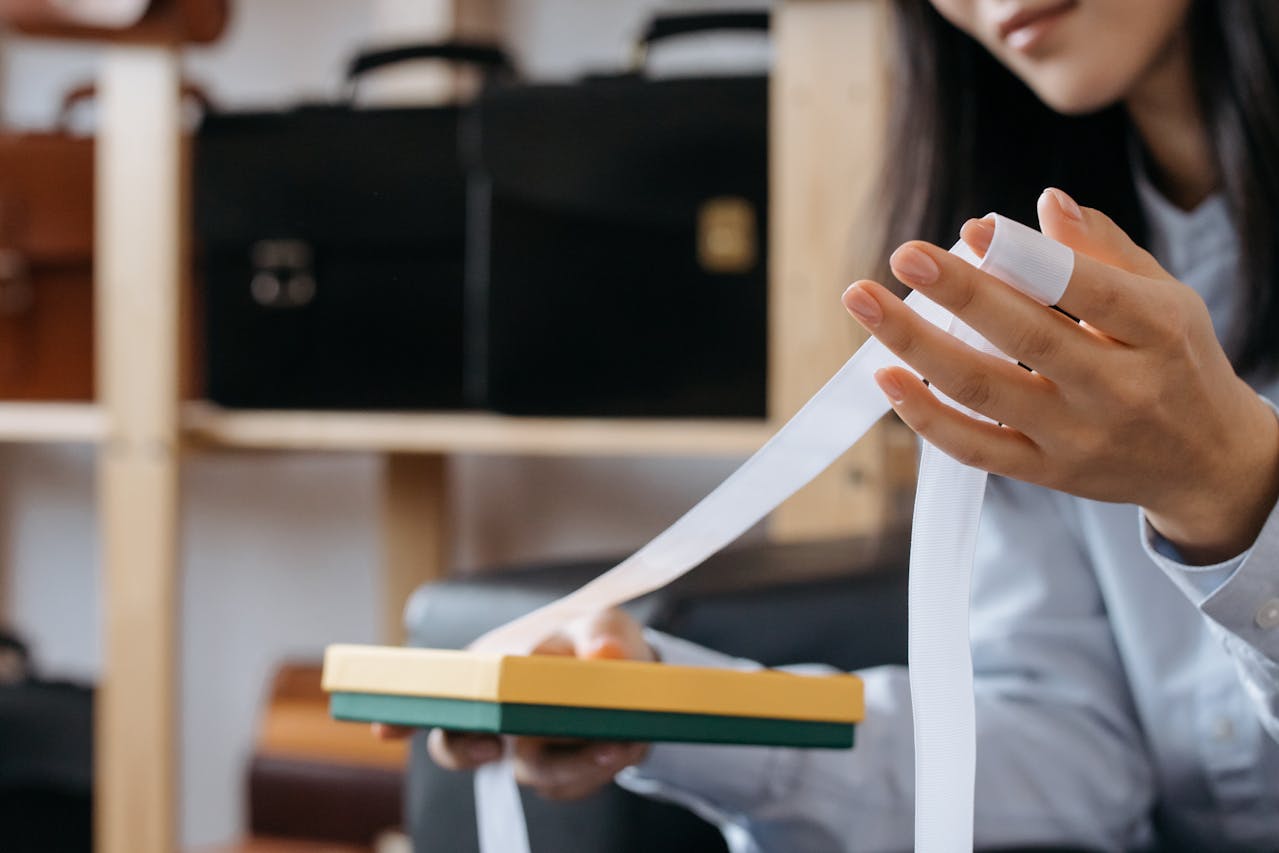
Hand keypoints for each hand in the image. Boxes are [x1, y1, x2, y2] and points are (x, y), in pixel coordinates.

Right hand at [412, 609, 653, 800]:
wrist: (636, 677)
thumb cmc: (599, 642)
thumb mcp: (605, 623)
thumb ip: (604, 633)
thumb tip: (603, 652)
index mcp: (490, 665)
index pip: (438, 688)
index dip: (405, 710)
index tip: (383, 729)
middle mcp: (495, 711)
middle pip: (459, 745)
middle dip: (478, 752)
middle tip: (500, 748)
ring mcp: (523, 748)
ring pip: (529, 771)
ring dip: (576, 761)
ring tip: (621, 740)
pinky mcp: (558, 773)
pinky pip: (568, 786)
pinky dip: (599, 769)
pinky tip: (627, 744)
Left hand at [842, 187, 1278, 564]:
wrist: (1209, 464)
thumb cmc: (1175, 362)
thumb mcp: (1164, 299)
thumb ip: (1101, 252)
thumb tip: (1042, 204)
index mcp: (1158, 332)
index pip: (1090, 289)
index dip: (1027, 259)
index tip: (970, 229)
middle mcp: (1119, 389)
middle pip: (1028, 338)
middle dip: (961, 293)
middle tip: (904, 254)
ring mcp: (1078, 438)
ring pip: (986, 391)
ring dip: (917, 346)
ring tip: (863, 304)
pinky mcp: (1047, 473)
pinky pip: (976, 448)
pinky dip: (926, 416)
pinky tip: (885, 377)